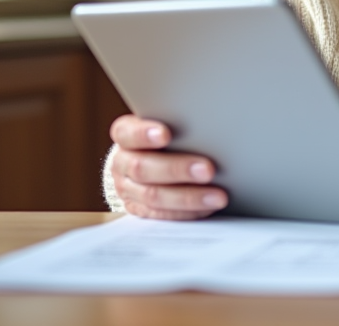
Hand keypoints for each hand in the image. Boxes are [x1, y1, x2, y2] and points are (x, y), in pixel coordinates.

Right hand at [108, 115, 227, 219]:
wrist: (147, 161)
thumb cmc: (168, 136)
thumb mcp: (167, 124)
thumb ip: (179, 124)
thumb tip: (211, 124)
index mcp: (125, 135)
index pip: (127, 133)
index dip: (144, 134)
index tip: (166, 134)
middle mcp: (121, 162)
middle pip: (142, 168)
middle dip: (177, 169)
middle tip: (209, 170)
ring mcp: (127, 188)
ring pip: (153, 196)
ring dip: (188, 197)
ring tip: (217, 196)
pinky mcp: (138, 209)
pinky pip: (161, 215)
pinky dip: (186, 212)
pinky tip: (208, 208)